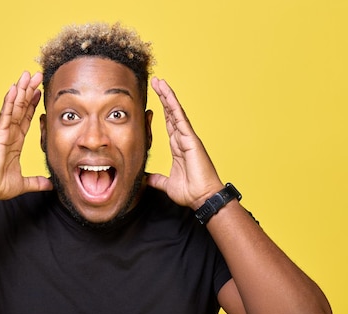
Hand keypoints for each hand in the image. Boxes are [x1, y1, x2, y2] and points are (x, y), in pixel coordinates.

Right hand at [0, 71, 52, 200]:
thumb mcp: (23, 183)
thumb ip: (37, 182)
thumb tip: (50, 185)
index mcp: (14, 142)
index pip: (26, 119)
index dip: (32, 105)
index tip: (39, 92)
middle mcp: (9, 133)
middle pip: (21, 108)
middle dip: (29, 91)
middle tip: (36, 76)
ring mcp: (3, 132)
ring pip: (14, 107)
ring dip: (21, 90)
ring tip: (27, 75)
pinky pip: (6, 114)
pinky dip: (10, 101)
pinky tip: (14, 88)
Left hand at [147, 77, 223, 209]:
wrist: (202, 198)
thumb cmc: (190, 192)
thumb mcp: (167, 184)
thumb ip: (156, 179)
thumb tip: (145, 178)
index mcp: (178, 147)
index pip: (168, 124)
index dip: (162, 111)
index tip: (154, 99)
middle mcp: (183, 139)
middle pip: (171, 114)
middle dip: (163, 97)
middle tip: (156, 82)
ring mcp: (188, 138)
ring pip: (176, 112)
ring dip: (167, 96)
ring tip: (160, 82)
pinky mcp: (191, 139)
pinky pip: (180, 119)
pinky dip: (173, 106)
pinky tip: (167, 95)